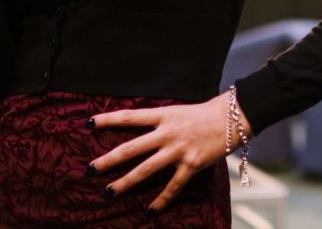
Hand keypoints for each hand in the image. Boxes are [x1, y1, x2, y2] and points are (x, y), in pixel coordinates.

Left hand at [86, 90, 250, 212]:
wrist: (233, 118)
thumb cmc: (205, 113)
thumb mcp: (178, 111)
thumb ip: (159, 121)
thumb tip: (138, 128)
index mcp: (163, 115)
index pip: (129, 117)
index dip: (107, 120)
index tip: (88, 123)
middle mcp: (167, 132)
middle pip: (131, 148)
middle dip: (107, 160)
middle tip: (88, 169)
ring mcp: (179, 150)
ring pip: (145, 169)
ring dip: (125, 182)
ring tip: (108, 192)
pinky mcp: (191, 164)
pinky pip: (173, 186)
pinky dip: (161, 200)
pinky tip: (150, 210)